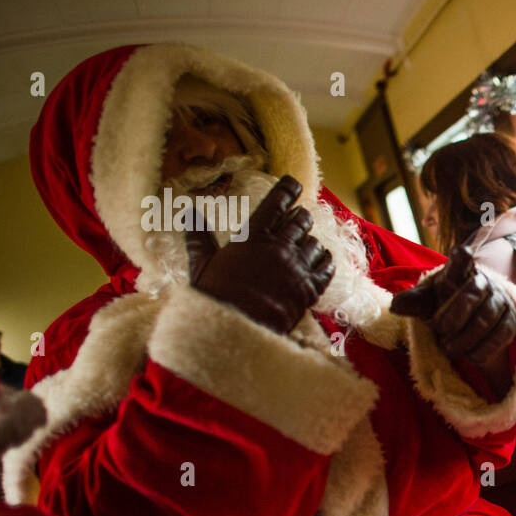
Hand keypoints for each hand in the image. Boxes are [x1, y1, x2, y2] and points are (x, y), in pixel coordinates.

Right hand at [185, 175, 333, 333]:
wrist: (236, 330)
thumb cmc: (214, 297)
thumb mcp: (202, 263)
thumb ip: (199, 235)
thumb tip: (188, 211)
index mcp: (254, 236)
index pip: (277, 202)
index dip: (288, 189)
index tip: (293, 185)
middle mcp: (280, 247)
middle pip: (301, 221)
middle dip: (300, 217)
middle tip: (297, 218)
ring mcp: (298, 268)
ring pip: (315, 243)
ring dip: (311, 241)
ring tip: (305, 244)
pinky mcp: (310, 289)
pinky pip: (327, 268)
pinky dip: (325, 263)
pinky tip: (321, 263)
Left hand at [391, 246, 515, 366]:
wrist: (471, 325)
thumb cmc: (444, 308)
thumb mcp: (427, 304)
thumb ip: (412, 303)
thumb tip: (395, 306)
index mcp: (457, 273)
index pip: (460, 261)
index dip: (461, 257)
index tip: (462, 252)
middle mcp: (482, 282)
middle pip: (472, 293)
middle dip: (455, 316)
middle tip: (441, 332)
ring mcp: (500, 300)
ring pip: (486, 318)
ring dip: (467, 338)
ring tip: (450, 349)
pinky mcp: (511, 320)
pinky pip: (501, 335)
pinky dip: (484, 349)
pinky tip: (471, 357)